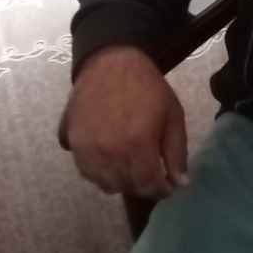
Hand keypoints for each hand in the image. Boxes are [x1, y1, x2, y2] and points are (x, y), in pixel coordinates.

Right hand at [60, 45, 188, 198]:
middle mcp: (109, 152)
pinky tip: (111, 161)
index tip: (167, 186)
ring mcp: (87, 149)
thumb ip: (176, 153)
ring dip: (121, 181)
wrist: (111, 63)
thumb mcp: (173, 115)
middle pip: (126, 187)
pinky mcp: (72, 142)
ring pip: (104, 184)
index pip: (149, 185)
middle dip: (143, 185)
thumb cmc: (148, 87)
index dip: (161, 189)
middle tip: (151, 175)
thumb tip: (180, 184)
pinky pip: (85, 172)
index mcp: (137, 145)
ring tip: (132, 168)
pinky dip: (100, 173)